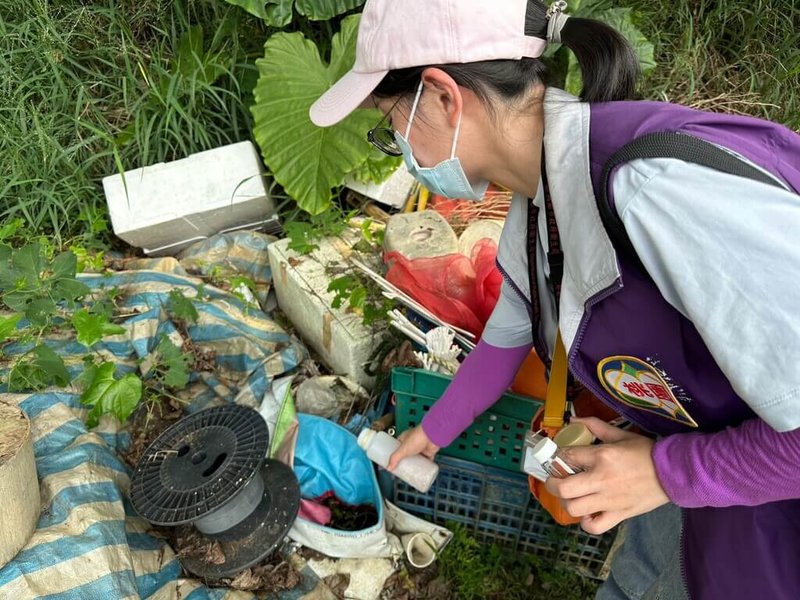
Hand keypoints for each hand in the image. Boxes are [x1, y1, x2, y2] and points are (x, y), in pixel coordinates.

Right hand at [387, 425, 439, 470]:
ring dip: (414, 465)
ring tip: (410, 472)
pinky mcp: (428, 452)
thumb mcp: (403, 449)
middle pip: (407, 454)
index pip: (397, 447)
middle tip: (401, 470)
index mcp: (404, 439)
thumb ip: (395, 458)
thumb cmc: (418, 436)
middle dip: (404, 462)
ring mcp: (421, 448)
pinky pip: (426, 461)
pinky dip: (424, 466)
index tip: (392, 462)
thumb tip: (389, 467)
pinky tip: (422, 471)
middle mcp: (412, 443)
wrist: (432, 435)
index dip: (395, 455)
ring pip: (416, 458)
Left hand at [544, 417, 669, 534]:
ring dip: (568, 502)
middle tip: (556, 479)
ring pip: (574, 508)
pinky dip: (586, 522)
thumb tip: (573, 421)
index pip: (567, 456)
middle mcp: (601, 479)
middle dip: (552, 483)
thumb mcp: (620, 434)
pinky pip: (595, 526)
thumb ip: (595, 426)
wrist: (673, 472)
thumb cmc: (646, 452)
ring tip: (572, 495)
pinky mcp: (619, 515)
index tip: (558, 458)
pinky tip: (588, 513)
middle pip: (563, 488)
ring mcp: (609, 500)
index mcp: (602, 456)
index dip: (557, 457)